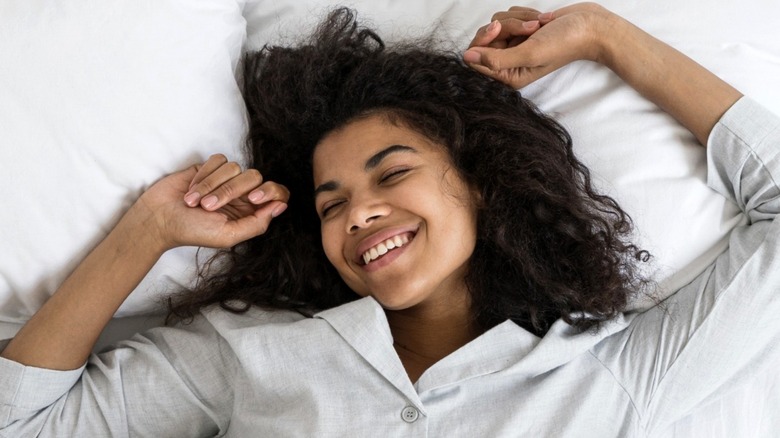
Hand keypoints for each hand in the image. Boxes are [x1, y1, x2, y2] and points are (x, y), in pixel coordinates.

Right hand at [135, 154, 288, 249]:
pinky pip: (218, 160)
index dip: (271, 191)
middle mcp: (241, 194)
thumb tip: (281, 206)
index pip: (277, 194)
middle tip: (208, 207)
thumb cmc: (192, 231)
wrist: (159, 219)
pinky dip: (204, 174)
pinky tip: (192, 189)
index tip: (254, 198)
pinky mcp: (209, 167)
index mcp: (251, 211)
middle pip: (254, 177)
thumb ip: (258, 223)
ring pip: (235, 167)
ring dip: (211, 185)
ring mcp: (225, 179)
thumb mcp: (228, 235)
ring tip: (194, 202)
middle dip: (230, 191)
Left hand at [463, 3, 613, 88]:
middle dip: (506, 26)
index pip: (476, 59)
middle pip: (485, 38)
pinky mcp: (521, 29)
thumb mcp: (529, 54)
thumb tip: (466, 57)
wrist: (590, 26)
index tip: (498, 29)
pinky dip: (525, 14)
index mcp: (508, 76)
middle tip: (529, 28)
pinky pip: (509, 14)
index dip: (482, 41)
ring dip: (519, 19)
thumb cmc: (564, 44)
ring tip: (540, 26)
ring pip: (498, 23)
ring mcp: (515, 45)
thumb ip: (496, 59)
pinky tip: (542, 21)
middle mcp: (509, 62)